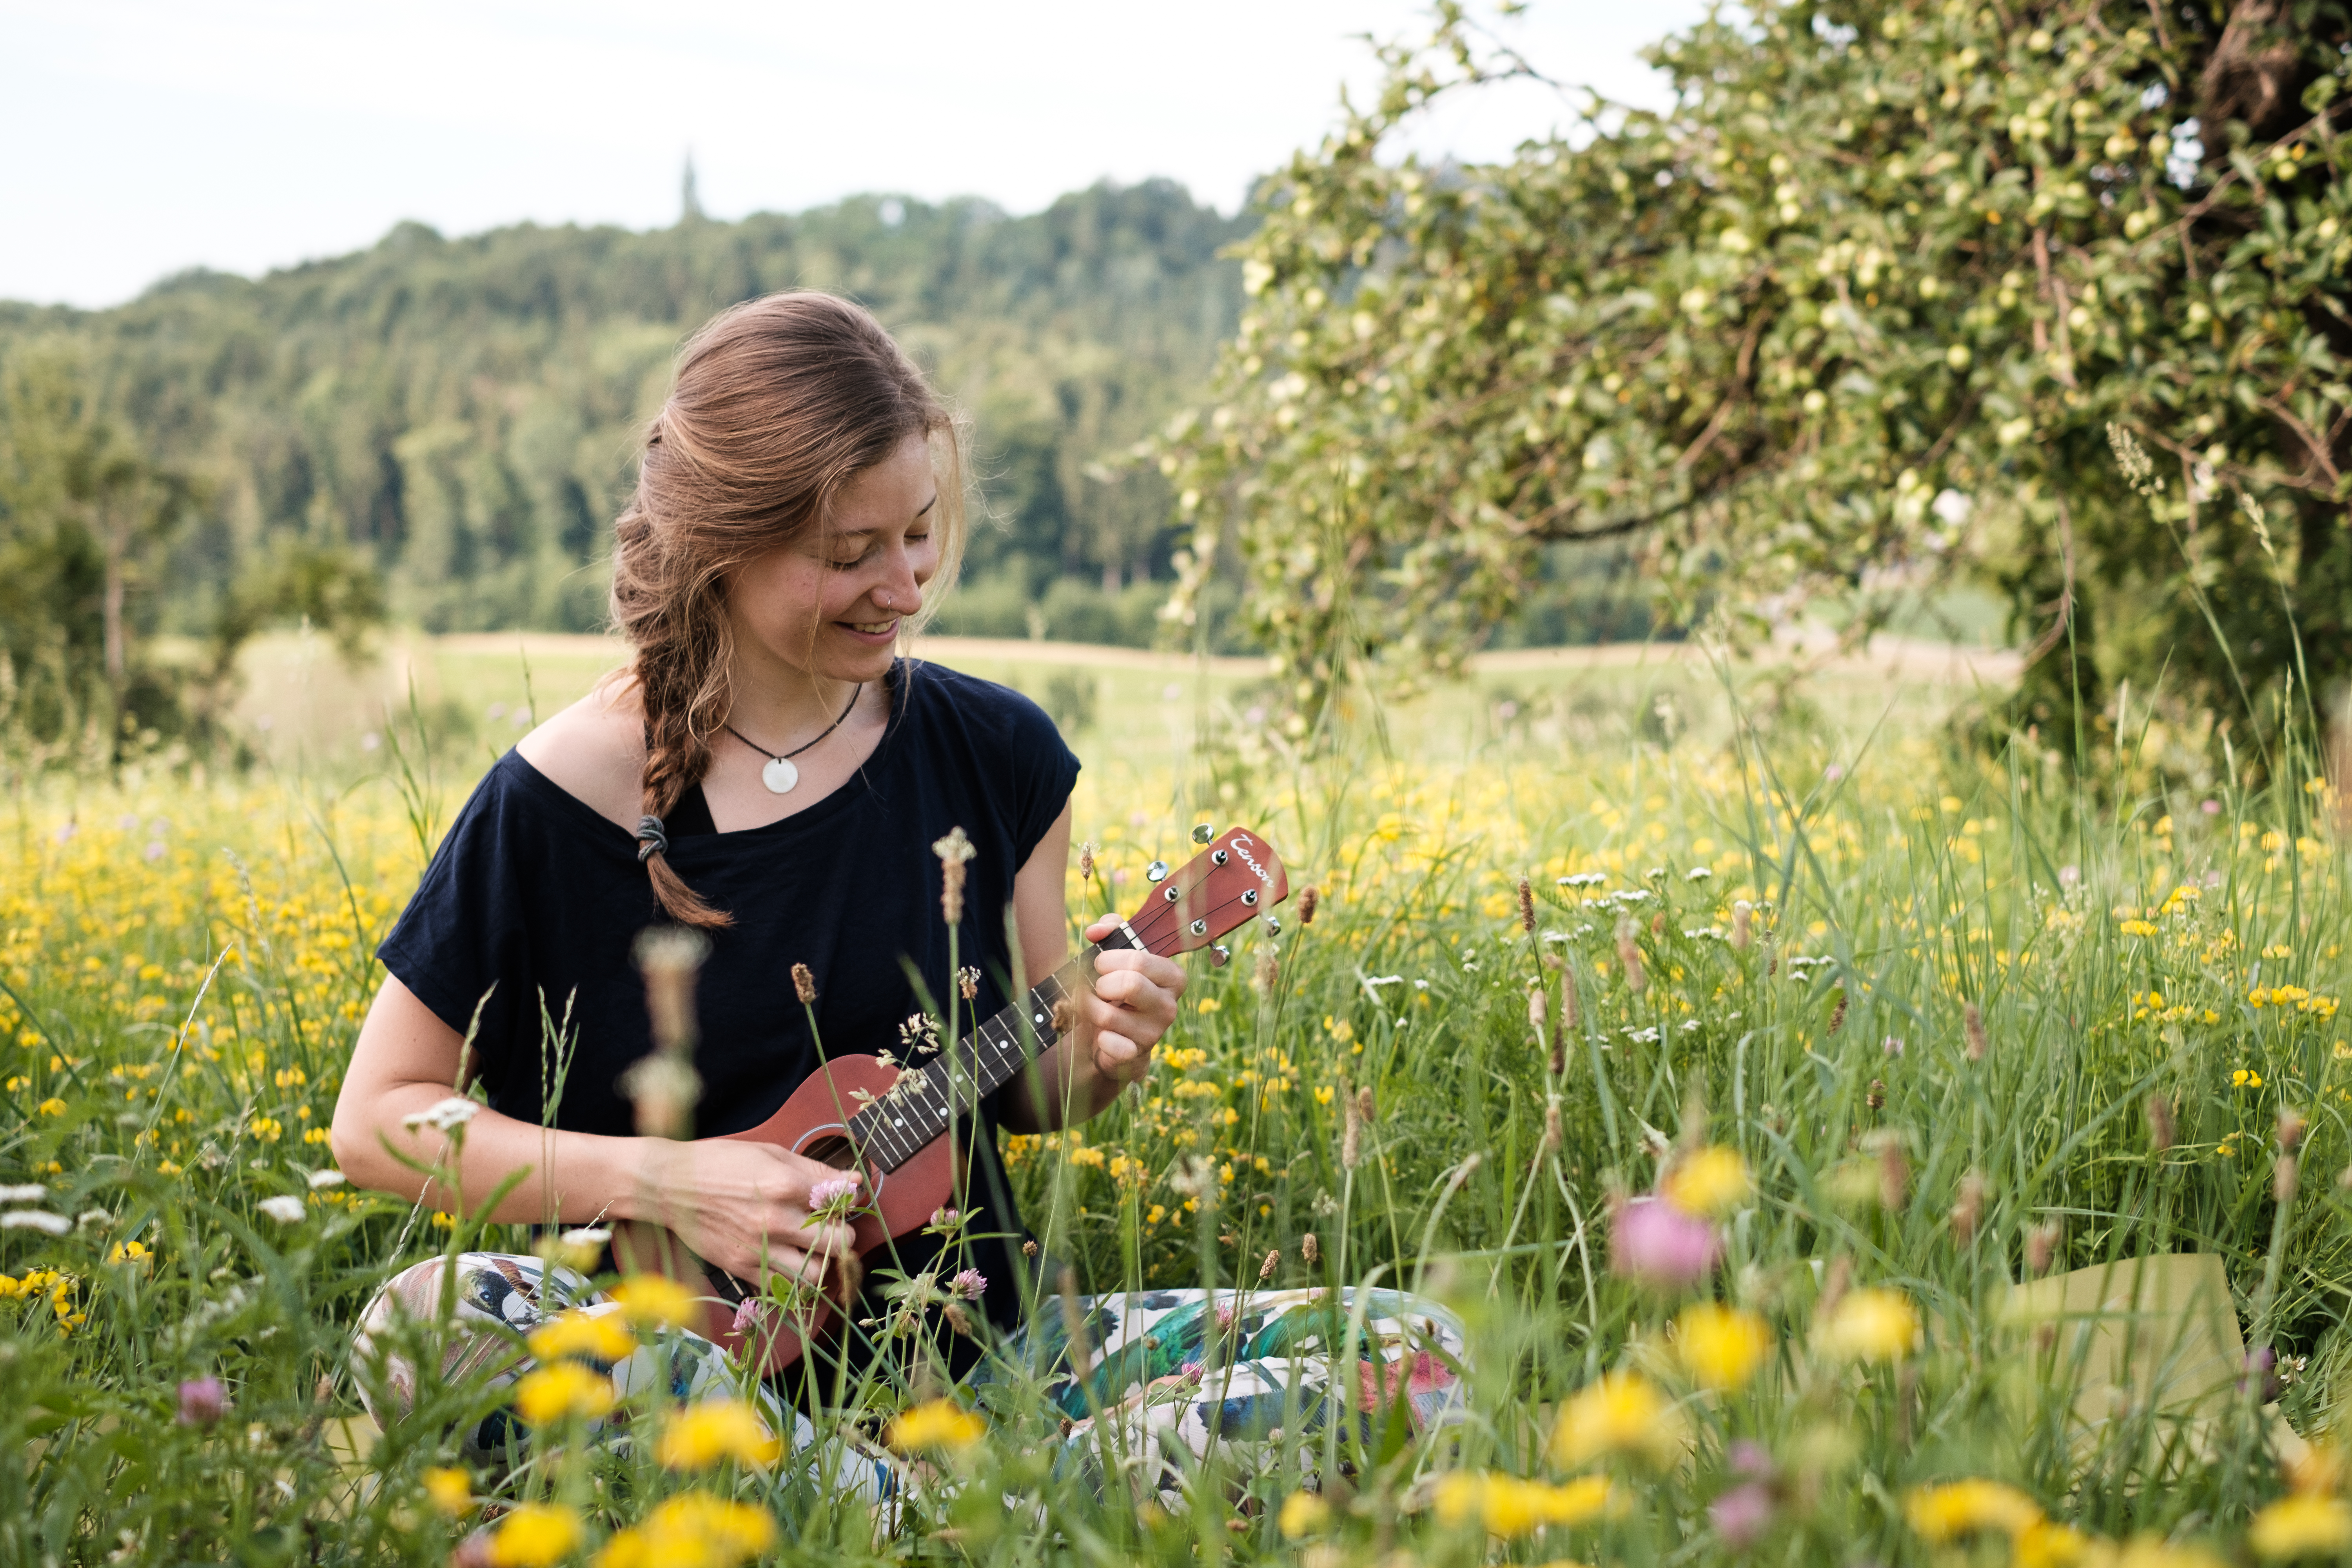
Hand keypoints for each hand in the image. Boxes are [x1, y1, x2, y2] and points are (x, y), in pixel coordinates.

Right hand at [633, 1138, 856, 1286]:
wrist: (669, 1185)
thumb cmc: (720, 1162)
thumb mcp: (770, 1153)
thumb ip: (814, 1169)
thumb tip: (854, 1181)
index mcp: (785, 1184)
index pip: (842, 1201)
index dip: (848, 1200)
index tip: (841, 1198)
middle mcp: (775, 1219)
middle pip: (839, 1243)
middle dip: (845, 1236)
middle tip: (834, 1228)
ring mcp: (758, 1247)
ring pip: (815, 1274)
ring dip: (823, 1263)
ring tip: (814, 1249)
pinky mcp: (742, 1267)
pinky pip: (782, 1286)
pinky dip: (792, 1278)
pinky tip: (788, 1261)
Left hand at [1076, 916, 1187, 1086]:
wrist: (1115, 1035)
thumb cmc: (1117, 987)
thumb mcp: (1119, 952)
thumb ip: (1111, 929)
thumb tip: (1095, 931)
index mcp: (1172, 977)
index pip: (1139, 960)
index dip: (1109, 959)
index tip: (1101, 964)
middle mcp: (1169, 1005)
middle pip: (1130, 985)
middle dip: (1100, 984)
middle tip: (1096, 987)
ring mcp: (1155, 1033)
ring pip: (1109, 1014)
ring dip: (1088, 1008)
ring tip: (1089, 1006)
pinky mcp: (1137, 1055)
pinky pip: (1110, 1044)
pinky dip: (1098, 1038)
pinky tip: (1100, 1034)